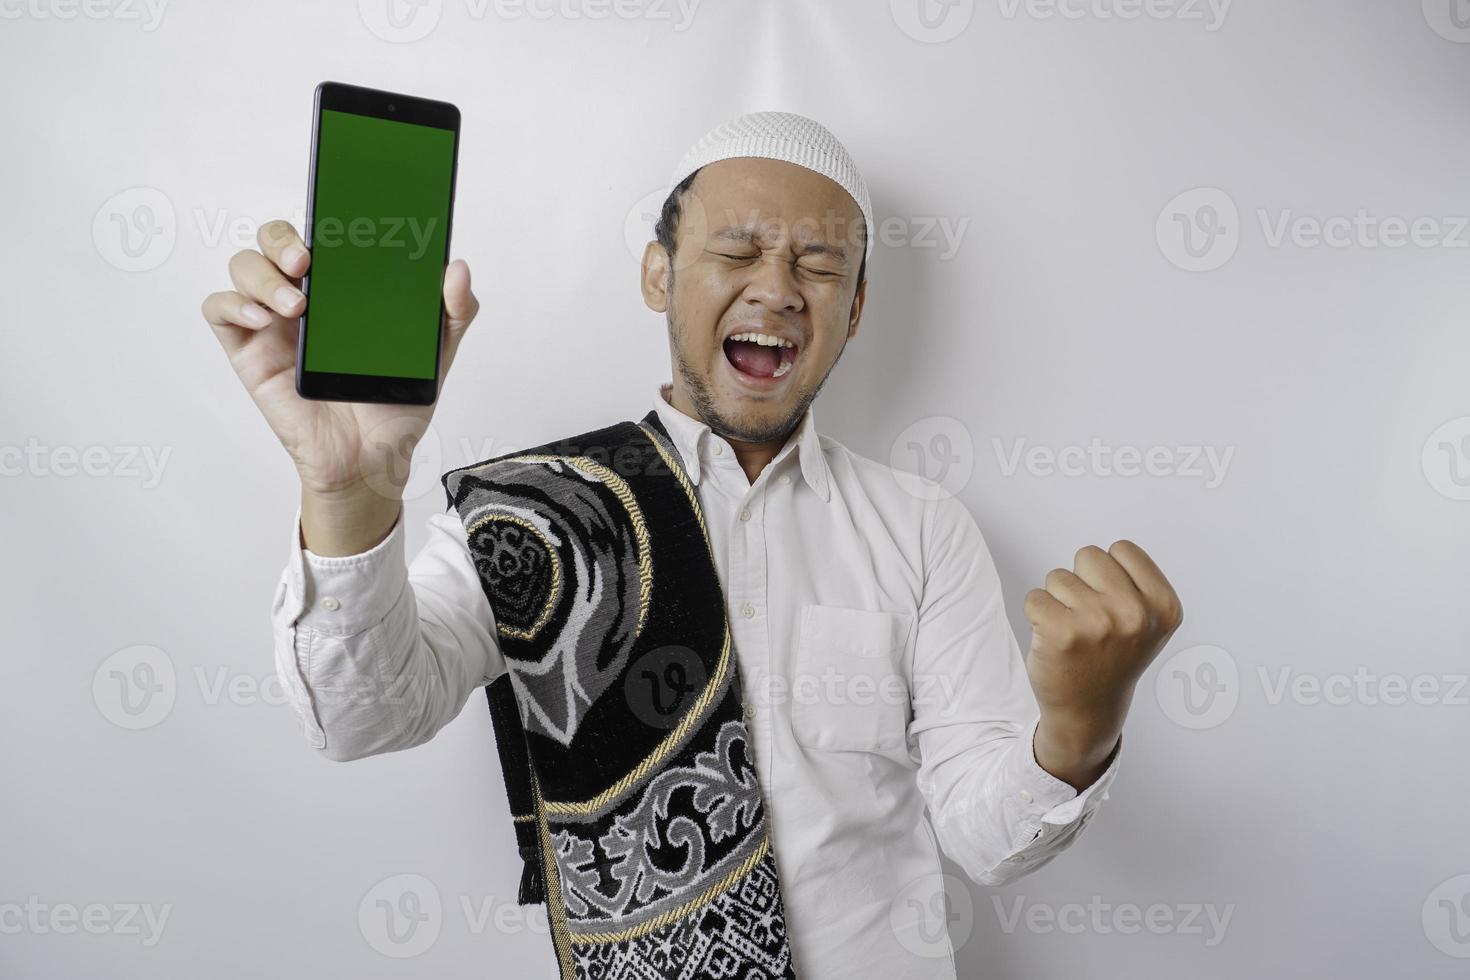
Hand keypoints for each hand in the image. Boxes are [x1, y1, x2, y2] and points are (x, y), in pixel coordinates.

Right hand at [201, 220, 479, 552]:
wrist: (371, 460)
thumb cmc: (395, 404)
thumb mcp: (437, 355)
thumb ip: (453, 312)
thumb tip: (458, 269)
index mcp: (344, 285)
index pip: (323, 231)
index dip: (322, 213)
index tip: (339, 215)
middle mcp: (304, 294)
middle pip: (273, 238)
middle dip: (283, 237)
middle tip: (308, 261)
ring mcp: (272, 320)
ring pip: (243, 265)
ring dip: (263, 274)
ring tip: (298, 305)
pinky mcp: (247, 349)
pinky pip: (219, 309)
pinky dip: (234, 303)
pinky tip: (265, 320)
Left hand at [1022, 540, 1183, 786]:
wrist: (1089, 710)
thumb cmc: (1113, 658)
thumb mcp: (1149, 621)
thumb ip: (1136, 582)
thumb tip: (1109, 552)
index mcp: (1164, 606)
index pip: (1122, 549)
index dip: (1109, 574)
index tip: (1113, 605)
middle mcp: (1136, 613)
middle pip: (1089, 555)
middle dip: (1082, 581)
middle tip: (1090, 619)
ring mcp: (1098, 622)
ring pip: (1058, 576)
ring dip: (1059, 601)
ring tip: (1074, 632)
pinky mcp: (1062, 632)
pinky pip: (1034, 597)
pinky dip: (1037, 614)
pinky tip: (1054, 639)